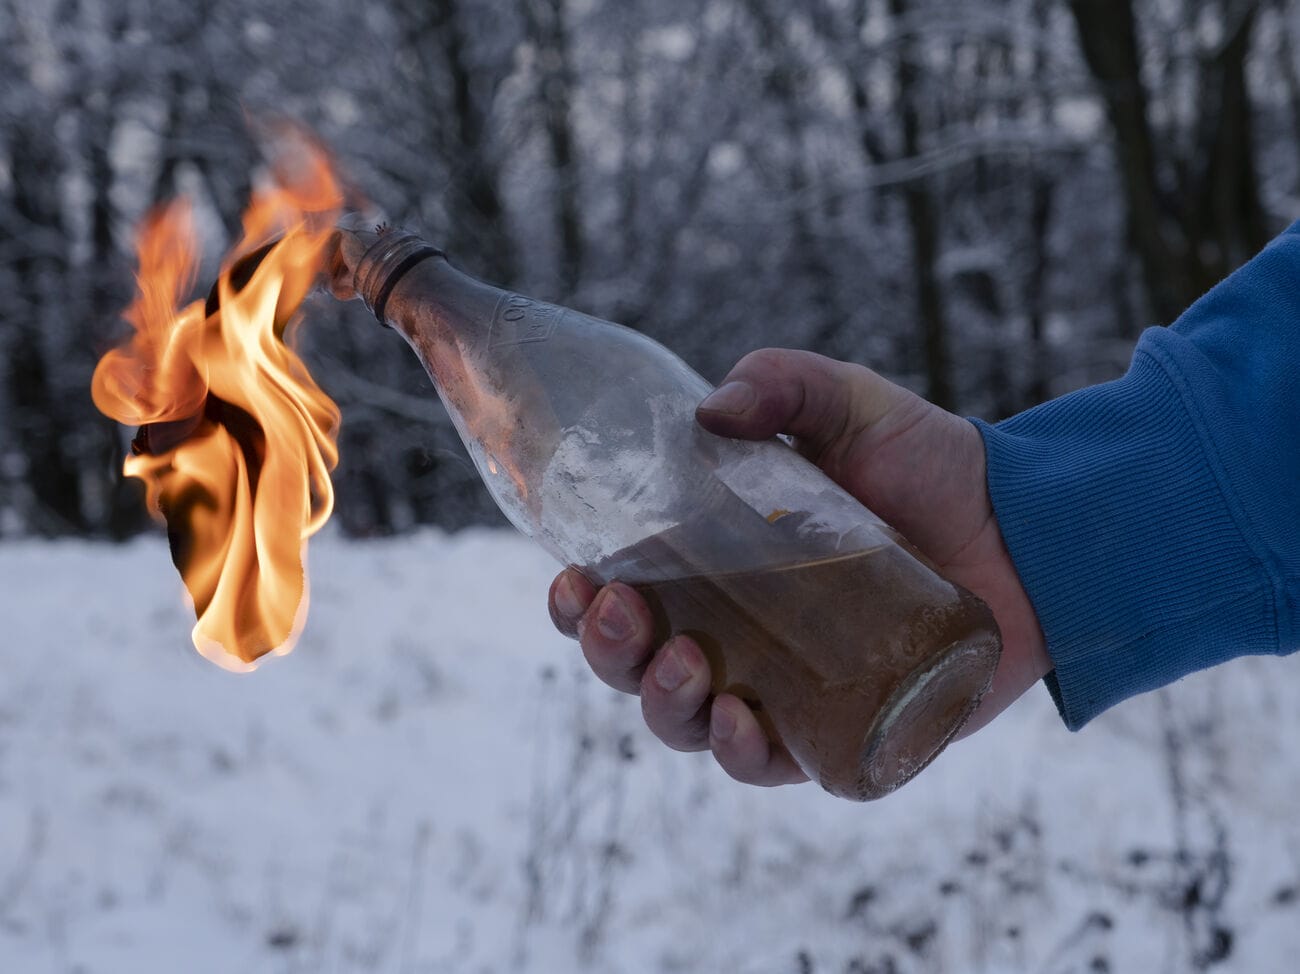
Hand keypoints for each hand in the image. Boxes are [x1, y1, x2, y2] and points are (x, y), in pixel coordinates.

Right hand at [548, 349, 1050, 786]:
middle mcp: (740, 636)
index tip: (576, 577)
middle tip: (626, 615)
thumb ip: (782, 383)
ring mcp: (787, 688)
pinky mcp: (844, 730)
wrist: (1030, 527)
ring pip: (692, 726)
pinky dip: (743, 755)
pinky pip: (776, 765)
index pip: (625, 597)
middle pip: (641, 671)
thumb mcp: (850, 405)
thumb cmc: (932, 466)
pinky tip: (738, 722)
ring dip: (666, 707)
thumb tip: (709, 411)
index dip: (582, 602)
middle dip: (612, 655)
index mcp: (719, 568)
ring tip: (688, 663)